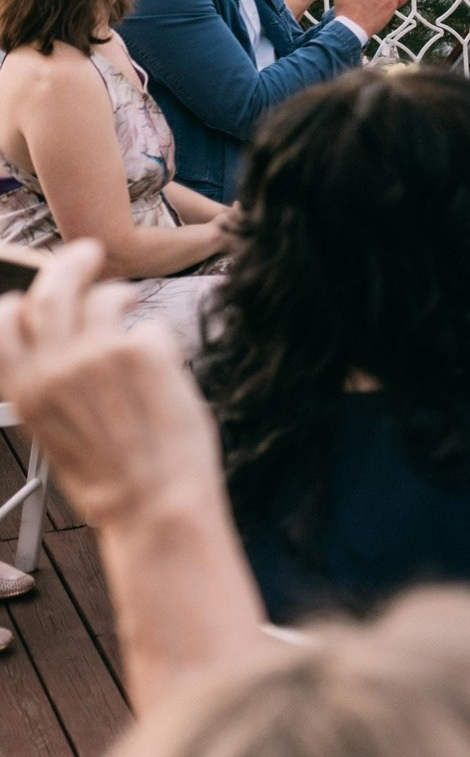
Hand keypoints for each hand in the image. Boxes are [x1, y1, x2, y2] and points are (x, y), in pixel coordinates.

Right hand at [0, 241, 216, 530]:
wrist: (154, 504)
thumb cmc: (114, 477)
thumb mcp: (58, 432)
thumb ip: (53, 386)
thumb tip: (65, 346)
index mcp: (24, 388)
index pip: (5, 320)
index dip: (22, 300)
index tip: (35, 292)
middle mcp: (53, 366)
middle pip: (53, 290)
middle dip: (69, 263)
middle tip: (89, 252)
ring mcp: (97, 354)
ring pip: (105, 296)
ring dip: (120, 290)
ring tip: (133, 297)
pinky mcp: (143, 350)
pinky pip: (152, 329)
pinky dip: (160, 344)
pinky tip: (166, 371)